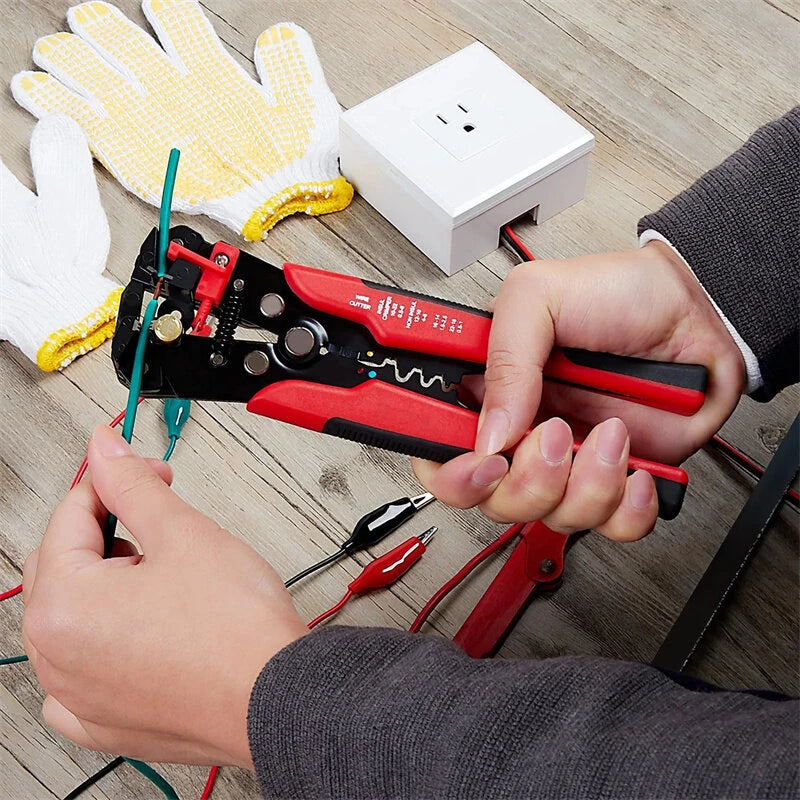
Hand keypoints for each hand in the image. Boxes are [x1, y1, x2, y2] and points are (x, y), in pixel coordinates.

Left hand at [22, 425, 305, 766]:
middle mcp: (56, 658)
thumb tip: (105, 449)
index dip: (114, 483)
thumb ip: (133, 485)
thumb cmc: (236, 629)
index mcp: (63, 606)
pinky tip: (137, 630)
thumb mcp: (183, 532)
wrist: (278, 697)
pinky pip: (78, 676)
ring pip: (71, 618)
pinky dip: (101, 645)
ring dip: (106, 586)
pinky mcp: (105, 722)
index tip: (145, 473)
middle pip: (63, 565)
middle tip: (160, 522)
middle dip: (109, 531)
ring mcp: (77, 697)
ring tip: (163, 577)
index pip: (70, 517)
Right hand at [413, 242, 744, 539]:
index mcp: (488, 391)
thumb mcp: (539, 296)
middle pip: (491, 499)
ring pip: (551, 517)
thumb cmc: (619, 292)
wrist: (696, 307)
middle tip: (555, 433)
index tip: (483, 461)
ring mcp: (568, 459)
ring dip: (585, 482)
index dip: (451, 472)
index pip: (439, 450)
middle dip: (526, 481)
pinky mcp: (616, 479)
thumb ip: (504, 360)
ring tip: (611, 431)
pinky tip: (635, 464)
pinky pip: (611, 526)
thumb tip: (489, 434)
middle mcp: (522, 432)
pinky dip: (627, 507)